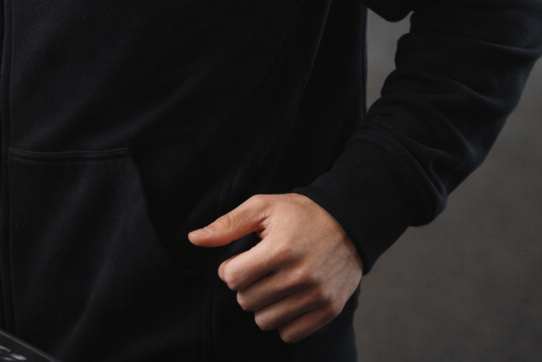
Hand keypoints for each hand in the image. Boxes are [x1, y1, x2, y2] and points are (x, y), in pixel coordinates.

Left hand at [188, 193, 361, 343]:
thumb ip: (227, 225)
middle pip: (247, 301)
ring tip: (271, 285)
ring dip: (262, 305)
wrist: (348, 223)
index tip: (238, 261)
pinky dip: (283, 320)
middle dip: (245, 287)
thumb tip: (194, 239)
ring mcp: (317, 295)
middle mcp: (300, 275)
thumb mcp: (262, 207)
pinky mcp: (329, 309)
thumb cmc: (299, 213)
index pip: (233, 279)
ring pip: (266, 321)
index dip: (229, 270)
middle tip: (257, 271)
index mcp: (280, 248)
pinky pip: (290, 334)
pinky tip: (287, 299)